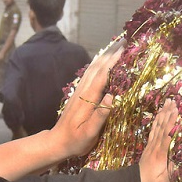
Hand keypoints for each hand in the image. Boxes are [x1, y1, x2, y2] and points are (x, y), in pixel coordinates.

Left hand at [45, 39, 125, 159]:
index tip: (125, 48)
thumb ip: (100, 116)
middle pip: (97, 66)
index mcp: (88, 99)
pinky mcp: (78, 94)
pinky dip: (97, 63)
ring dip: (104, 54)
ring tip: (116, 44)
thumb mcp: (89, 134)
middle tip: (125, 39)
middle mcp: (83, 91)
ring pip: (92, 67)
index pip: (102, 75)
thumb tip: (112, 96)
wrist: (56, 142)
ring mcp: (79, 91)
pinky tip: (101, 59)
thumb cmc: (75, 141)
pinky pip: (89, 73)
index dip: (113, 61)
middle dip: (111, 52)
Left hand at [138, 99, 178, 181]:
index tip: (176, 111)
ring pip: (157, 127)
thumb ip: (171, 172)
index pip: (167, 135)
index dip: (171, 122)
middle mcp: (155, 147)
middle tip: (172, 101)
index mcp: (160, 154)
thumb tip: (176, 160)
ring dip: (162, 114)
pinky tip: (159, 116)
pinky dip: (156, 122)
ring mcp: (151, 146)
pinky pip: (153, 131)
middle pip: (162, 127)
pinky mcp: (149, 147)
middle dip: (167, 113)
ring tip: (166, 103)